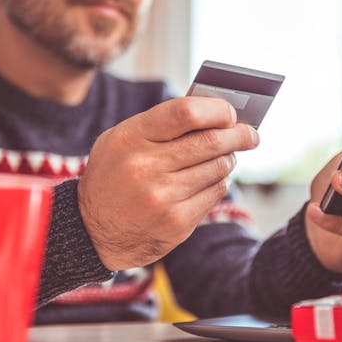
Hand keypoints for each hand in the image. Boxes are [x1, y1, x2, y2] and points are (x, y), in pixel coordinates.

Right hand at [78, 97, 258, 270]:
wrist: (90, 232)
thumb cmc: (113, 175)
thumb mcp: (121, 141)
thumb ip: (160, 125)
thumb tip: (213, 112)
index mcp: (131, 139)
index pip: (185, 112)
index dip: (216, 109)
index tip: (231, 112)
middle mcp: (147, 168)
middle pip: (210, 142)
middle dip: (238, 135)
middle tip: (251, 134)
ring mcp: (163, 198)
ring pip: (218, 168)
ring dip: (228, 159)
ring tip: (226, 156)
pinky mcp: (176, 223)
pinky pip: (214, 194)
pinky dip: (219, 183)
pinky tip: (212, 179)